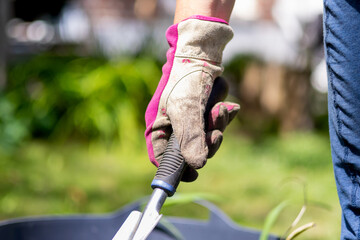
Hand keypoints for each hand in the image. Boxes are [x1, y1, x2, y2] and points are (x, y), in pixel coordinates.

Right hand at [145, 16, 236, 180]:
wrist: (203, 52)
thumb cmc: (187, 78)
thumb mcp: (187, 108)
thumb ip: (191, 137)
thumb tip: (198, 165)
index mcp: (159, 127)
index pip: (163, 157)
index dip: (178, 169)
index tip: (194, 174)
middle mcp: (173, 127)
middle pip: (191, 152)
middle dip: (207, 143)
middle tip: (215, 132)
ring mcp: (190, 121)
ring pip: (207, 139)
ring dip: (217, 126)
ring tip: (220, 109)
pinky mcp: (205, 114)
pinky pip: (217, 126)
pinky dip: (223, 118)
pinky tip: (227, 107)